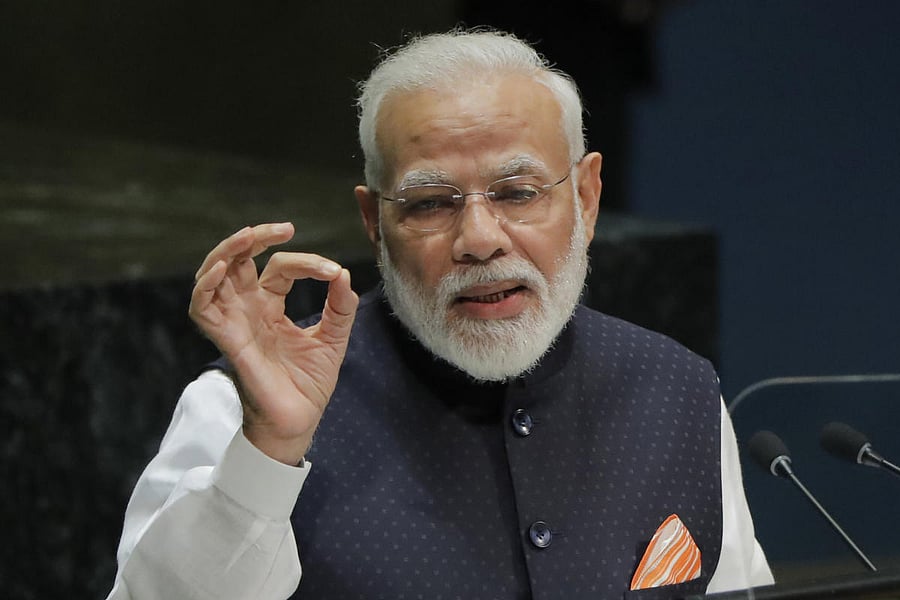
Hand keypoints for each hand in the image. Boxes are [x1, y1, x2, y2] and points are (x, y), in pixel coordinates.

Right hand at [189, 223, 358, 464]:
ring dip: (226, 252)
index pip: (279, 268)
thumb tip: (344, 275)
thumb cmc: (309, 384)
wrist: (300, 422)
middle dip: (253, 238)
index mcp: (270, 306)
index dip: (306, 263)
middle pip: (237, 261)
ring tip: (248, 236)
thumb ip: (340, 307)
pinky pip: (202, 309)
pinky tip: (222, 269)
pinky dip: (205, 285)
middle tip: (282, 229)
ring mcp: (235, 323)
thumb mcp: (333, 339)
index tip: (333, 272)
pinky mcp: (228, 341)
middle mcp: (248, 310)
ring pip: (213, 276)